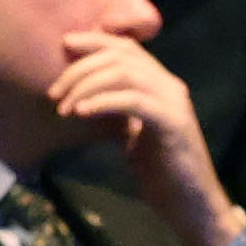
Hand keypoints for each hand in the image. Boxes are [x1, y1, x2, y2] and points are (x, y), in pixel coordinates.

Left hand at [44, 31, 244, 245]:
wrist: (190, 204)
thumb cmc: (160, 171)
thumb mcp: (132, 132)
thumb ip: (116, 108)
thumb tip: (81, 94)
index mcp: (161, 84)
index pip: (127, 48)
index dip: (95, 41)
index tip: (64, 44)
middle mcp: (170, 86)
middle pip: (121, 57)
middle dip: (81, 68)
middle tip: (54, 92)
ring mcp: (174, 103)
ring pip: (125, 74)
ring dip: (87, 86)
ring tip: (64, 107)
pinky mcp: (173, 124)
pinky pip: (134, 100)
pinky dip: (103, 101)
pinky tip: (82, 112)